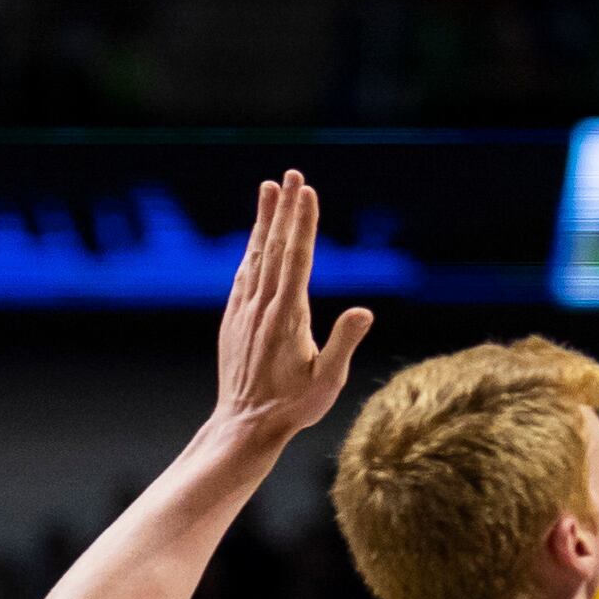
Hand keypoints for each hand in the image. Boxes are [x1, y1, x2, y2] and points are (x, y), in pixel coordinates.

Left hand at [215, 171, 371, 446]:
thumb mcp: (329, 381)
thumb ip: (344, 342)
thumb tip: (364, 310)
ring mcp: (245, 310)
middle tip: (292, 174)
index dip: (304, 223)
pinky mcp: (234, 318)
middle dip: (285, 209)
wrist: (245, 424)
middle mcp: (263, 305)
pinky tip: (254, 239)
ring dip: (264, 220)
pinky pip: (244, 274)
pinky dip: (251, 250)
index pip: (298, 258)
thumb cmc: (294, 406)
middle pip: (275, 246)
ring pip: (256, 255)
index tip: (307, 192)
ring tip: (269, 189)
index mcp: (288, 315)